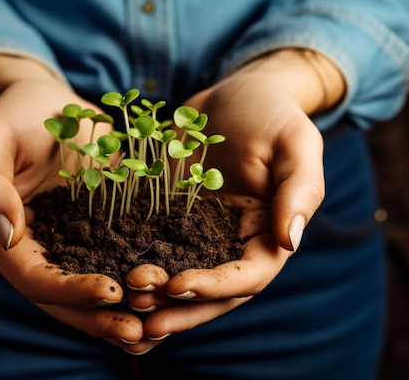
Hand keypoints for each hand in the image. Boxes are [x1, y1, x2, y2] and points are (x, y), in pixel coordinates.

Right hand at [0, 55, 147, 351]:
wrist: (45, 104)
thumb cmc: (14, 116)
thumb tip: (9, 235)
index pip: (34, 278)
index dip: (70, 291)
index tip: (110, 291)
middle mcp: (30, 253)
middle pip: (62, 301)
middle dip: (100, 318)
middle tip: (142, 332)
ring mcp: (61, 248)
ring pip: (87, 297)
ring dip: (120, 316)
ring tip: (157, 332)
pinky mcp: (90, 237)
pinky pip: (110, 268)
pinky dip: (133, 290)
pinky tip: (164, 302)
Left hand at [124, 49, 344, 345]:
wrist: (233, 93)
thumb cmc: (271, 112)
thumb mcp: (295, 143)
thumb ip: (299, 191)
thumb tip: (288, 241)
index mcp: (268, 233)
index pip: (248, 276)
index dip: (215, 287)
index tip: (179, 286)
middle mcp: (234, 243)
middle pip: (211, 292)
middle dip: (178, 308)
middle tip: (141, 314)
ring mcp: (201, 234)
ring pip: (180, 279)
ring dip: (155, 297)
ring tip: (123, 301)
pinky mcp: (171, 220)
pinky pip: (155, 249)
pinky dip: (136, 264)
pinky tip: (109, 273)